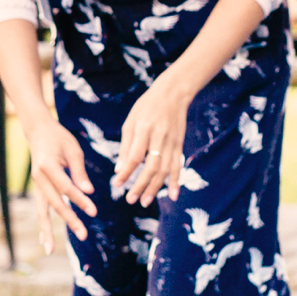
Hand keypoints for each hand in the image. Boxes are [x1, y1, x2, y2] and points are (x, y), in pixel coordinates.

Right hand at [26, 118, 95, 252]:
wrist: (37, 131)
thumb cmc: (58, 138)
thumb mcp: (73, 150)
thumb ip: (79, 172)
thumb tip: (89, 192)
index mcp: (48, 166)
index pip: (66, 188)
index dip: (80, 200)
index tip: (94, 212)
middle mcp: (39, 178)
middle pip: (55, 203)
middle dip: (69, 220)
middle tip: (83, 235)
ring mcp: (36, 184)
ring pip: (41, 211)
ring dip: (47, 231)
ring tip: (50, 251)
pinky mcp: (38, 188)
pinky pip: (40, 210)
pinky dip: (42, 225)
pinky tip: (45, 241)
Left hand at [111, 73, 189, 207]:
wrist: (173, 93)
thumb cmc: (146, 107)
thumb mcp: (130, 121)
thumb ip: (125, 146)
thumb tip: (119, 170)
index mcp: (143, 129)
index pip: (134, 156)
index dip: (126, 173)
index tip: (116, 185)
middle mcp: (159, 136)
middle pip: (151, 166)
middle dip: (141, 185)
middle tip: (130, 199)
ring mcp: (172, 141)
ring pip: (165, 169)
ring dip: (155, 187)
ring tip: (145, 201)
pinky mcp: (180, 144)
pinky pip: (178, 166)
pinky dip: (176, 181)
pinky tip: (173, 195)